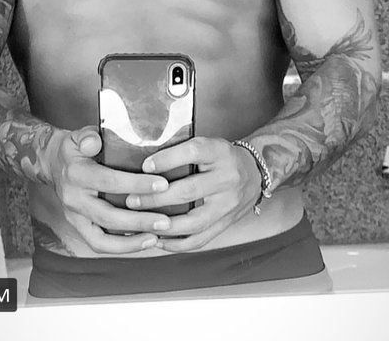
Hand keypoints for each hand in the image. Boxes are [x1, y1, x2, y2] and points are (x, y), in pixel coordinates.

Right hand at [47, 126, 173, 253]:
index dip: (137, 184)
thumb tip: (95, 141)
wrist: (54, 163)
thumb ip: (88, 136)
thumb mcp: (79, 135)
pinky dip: (121, 247)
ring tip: (156, 238)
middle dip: (139, 220)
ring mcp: (74, 216)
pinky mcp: (79, 228)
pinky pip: (99, 244)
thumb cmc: (75, 148)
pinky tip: (144, 241)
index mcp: (76, 173)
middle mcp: (74, 199)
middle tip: (165, 221)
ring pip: (101, 239)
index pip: (109, 181)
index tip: (163, 184)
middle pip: (107, 216)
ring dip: (130, 242)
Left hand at [124, 137, 262, 251]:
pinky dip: (177, 243)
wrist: (255, 172)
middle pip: (189, 190)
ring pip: (194, 221)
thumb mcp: (208, 144)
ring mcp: (228, 204)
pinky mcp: (226, 223)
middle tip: (132, 200)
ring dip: (164, 225)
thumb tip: (144, 163)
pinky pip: (200, 239)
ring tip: (142, 223)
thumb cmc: (221, 157)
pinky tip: (158, 240)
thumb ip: (182, 151)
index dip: (167, 159)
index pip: (193, 152)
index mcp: (219, 152)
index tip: (145, 166)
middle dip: (156, 198)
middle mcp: (227, 178)